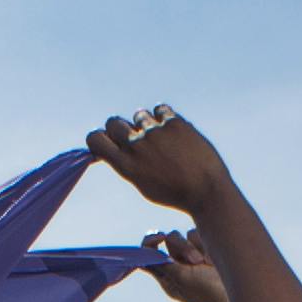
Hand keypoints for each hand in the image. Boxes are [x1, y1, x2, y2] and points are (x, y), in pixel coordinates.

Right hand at [90, 103, 233, 213]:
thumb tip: (116, 147)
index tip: (110, 143)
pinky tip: (171, 129)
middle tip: (135, 137)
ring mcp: (155, 132)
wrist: (207, 191)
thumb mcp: (143, 184)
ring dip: (145, 123)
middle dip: (120, 127)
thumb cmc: (175, 193)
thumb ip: (128, 164)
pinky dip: (163, 116)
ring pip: (139, 114)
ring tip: (161, 138)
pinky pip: (160, 109)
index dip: (99, 137)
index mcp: (125, 165)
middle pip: (113, 122)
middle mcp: (136, 146)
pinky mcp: (174, 123)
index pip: (95, 138)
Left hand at [142, 227, 229, 301]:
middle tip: (196, 262)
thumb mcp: (182, 279)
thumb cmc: (208, 292)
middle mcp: (179, 265)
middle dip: (182, 246)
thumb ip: (163, 264)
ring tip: (207, 263)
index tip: (160, 237)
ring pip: (185, 235)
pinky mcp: (209, 250)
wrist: (238, 297)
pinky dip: (206, 244)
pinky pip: (200, 235)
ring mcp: (195, 257)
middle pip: (169, 240)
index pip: (149, 254)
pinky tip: (214, 259)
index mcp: (167, 277)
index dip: (150, 242)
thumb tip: (144, 253)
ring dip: (196, 247)